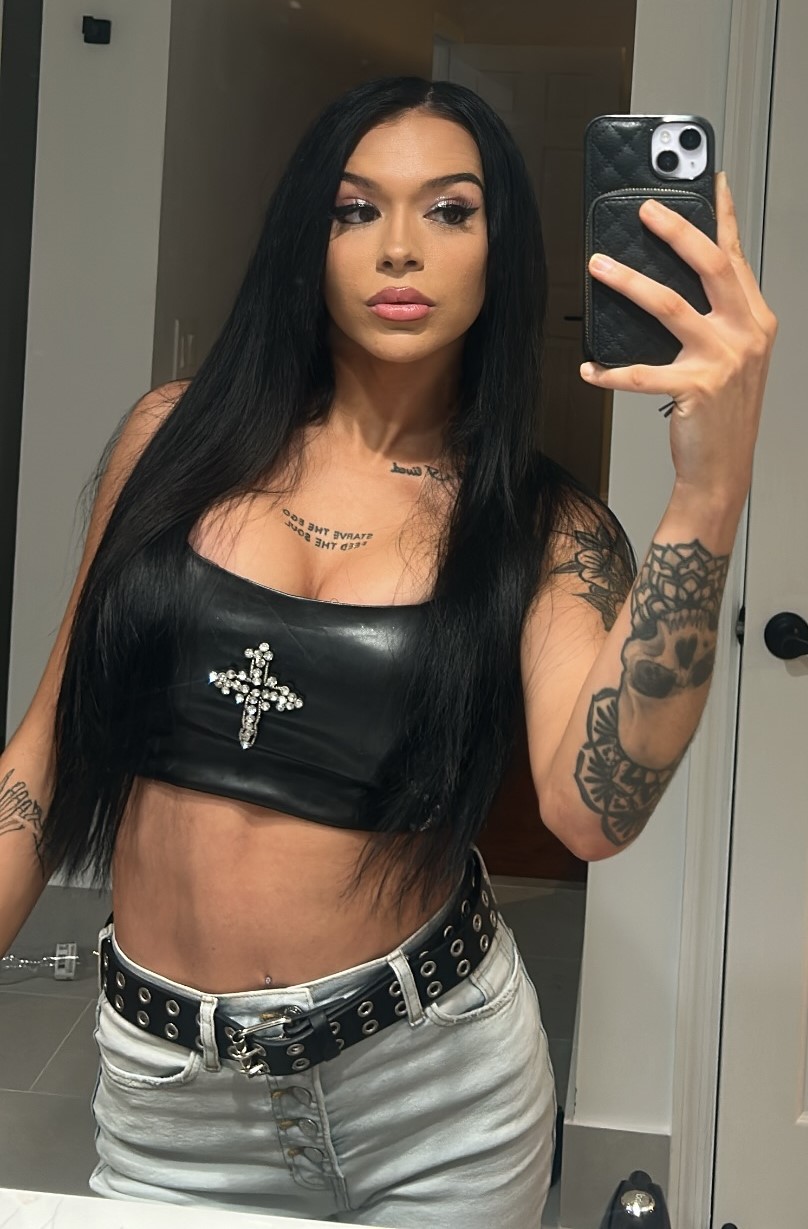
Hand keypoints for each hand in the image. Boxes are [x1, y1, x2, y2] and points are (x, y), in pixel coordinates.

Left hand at [580, 172, 777, 507]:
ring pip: (670, 307)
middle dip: (675, 231)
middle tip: (644, 211)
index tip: (710, 179)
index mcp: (755, 318)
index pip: (735, 256)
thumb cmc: (721, 411)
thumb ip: (715, 316)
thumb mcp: (732, 356)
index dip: (723, 215)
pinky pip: (641, 373)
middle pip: (709, 266)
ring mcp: (723, 360)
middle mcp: (746, 333)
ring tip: (600, 266)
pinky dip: (609, 371)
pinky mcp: (696, 389)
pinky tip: (588, 368)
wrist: (724, 467)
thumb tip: (671, 280)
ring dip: (629, 282)